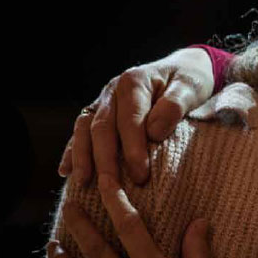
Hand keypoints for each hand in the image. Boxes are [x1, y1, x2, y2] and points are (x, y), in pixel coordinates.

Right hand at [61, 47, 214, 184]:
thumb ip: (175, 105)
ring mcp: (103, 101)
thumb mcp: (190, 88)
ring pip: (85, 130)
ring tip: (83, 183)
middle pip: (102, 128)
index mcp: (134, 82)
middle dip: (106, 160)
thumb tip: (154, 132)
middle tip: (113, 189)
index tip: (141, 175)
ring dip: (83, 157)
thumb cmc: (189, 82)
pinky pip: (81, 132)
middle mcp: (112, 90)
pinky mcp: (98, 113)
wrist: (185, 69)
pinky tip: (66, 172)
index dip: (133, 149)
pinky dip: (73, 151)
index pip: (130, 120)